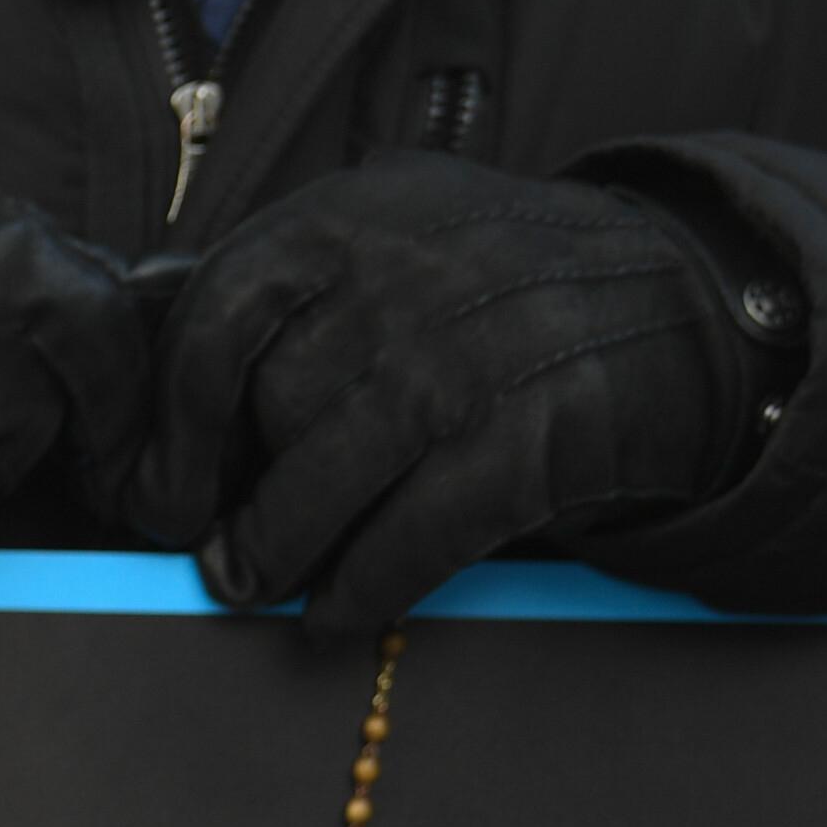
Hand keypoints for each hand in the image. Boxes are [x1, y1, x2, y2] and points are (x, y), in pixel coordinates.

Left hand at [121, 153, 790, 637]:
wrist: (688, 298)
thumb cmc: (496, 286)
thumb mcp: (388, 235)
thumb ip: (278, 284)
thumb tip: (139, 344)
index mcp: (348, 216)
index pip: (210, 322)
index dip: (167, 427)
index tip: (155, 493)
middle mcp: (405, 278)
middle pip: (265, 414)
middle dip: (237, 493)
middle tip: (224, 544)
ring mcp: (469, 357)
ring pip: (319, 484)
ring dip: (278, 553)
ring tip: (261, 579)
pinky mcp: (529, 438)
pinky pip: (408, 540)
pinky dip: (362, 589)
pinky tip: (338, 610)